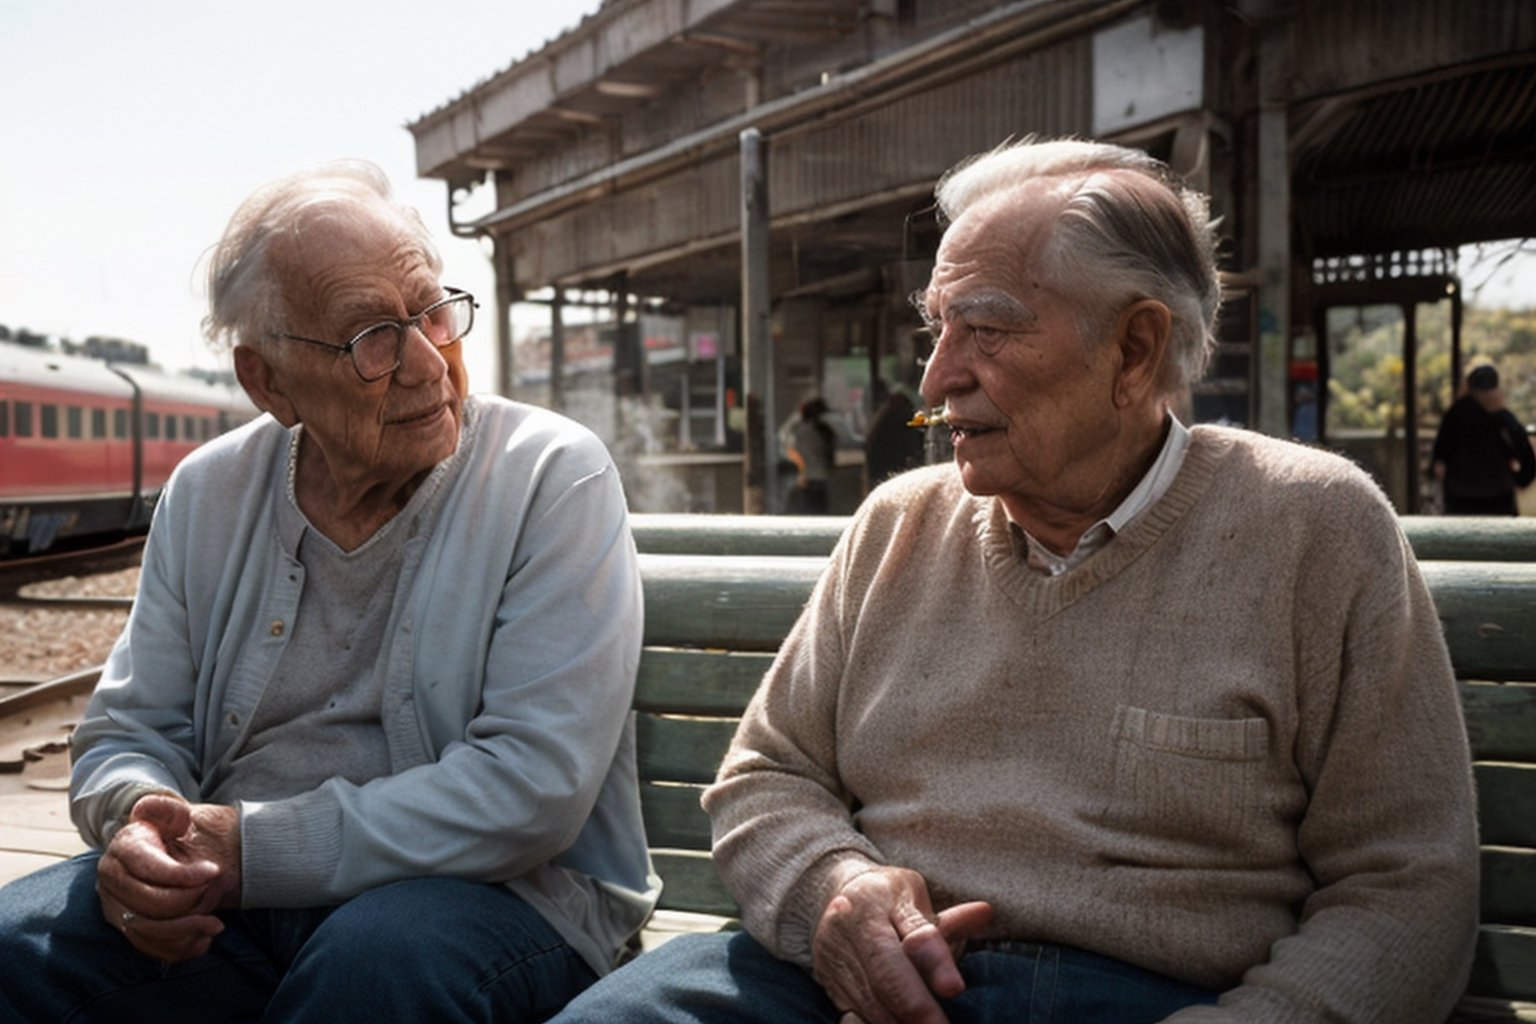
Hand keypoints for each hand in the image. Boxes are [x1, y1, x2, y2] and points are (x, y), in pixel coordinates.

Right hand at [96, 794, 242, 961]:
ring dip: (187, 930)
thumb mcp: (173, 814)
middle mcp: (111, 880)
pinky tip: (203, 939)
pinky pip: (149, 948)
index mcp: (123, 848)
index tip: (215, 870)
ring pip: (149, 931)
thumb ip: (165, 809)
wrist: (164, 850)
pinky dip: (178, 948)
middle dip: (191, 901)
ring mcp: (115, 906)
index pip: (150, 868)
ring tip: (216, 923)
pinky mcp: (125, 927)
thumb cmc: (172, 832)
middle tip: (217, 892)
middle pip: (150, 904)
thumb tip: (146, 808)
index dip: (185, 874)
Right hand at [810, 866, 993, 1023]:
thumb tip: (984, 913)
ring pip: (871, 1006)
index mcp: (872, 902)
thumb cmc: (885, 898)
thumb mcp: (913, 896)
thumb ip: (945, 918)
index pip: (908, 937)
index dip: (934, 965)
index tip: (954, 989)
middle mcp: (845, 932)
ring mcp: (832, 963)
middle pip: (886, 980)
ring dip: (901, 1023)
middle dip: (918, 1011)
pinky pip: (857, 1018)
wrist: (834, 896)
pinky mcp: (829, 987)